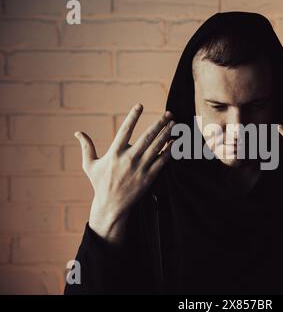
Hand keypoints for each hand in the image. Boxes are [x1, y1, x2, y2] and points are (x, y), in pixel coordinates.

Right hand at [74, 104, 174, 243]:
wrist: (111, 206)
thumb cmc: (100, 184)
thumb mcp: (89, 166)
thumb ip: (86, 148)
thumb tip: (78, 133)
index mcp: (114, 153)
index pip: (125, 130)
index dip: (132, 117)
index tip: (139, 105)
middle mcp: (128, 159)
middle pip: (147, 137)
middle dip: (159, 123)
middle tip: (168, 113)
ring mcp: (140, 168)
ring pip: (156, 147)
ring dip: (167, 134)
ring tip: (174, 123)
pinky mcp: (149, 177)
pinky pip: (162, 161)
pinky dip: (169, 151)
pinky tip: (176, 142)